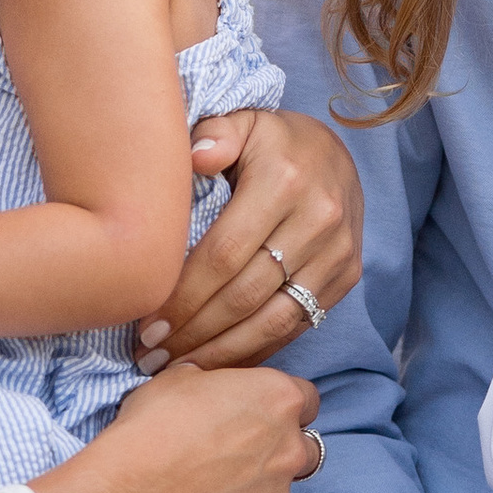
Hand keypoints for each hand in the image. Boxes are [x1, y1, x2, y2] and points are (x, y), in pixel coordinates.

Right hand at [100, 362, 321, 492]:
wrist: (133, 489)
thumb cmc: (155, 424)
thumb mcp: (179, 377)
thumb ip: (212, 381)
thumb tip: (208, 387)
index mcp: (279, 399)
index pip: (306, 398)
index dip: (280, 402)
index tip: (256, 407)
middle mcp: (289, 447)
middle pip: (302, 444)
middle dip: (279, 444)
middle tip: (238, 444)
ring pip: (280, 484)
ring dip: (259, 479)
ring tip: (216, 478)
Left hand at [138, 108, 362, 371]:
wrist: (337, 154)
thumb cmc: (272, 142)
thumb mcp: (243, 122)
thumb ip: (215, 134)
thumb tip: (197, 156)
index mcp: (283, 181)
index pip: (223, 254)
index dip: (182, 297)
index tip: (145, 325)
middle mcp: (317, 220)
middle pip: (244, 295)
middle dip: (193, 333)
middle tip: (149, 356)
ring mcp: (337, 253)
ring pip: (274, 320)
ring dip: (222, 352)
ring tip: (178, 369)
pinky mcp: (347, 276)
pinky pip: (298, 325)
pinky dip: (257, 349)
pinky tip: (219, 361)